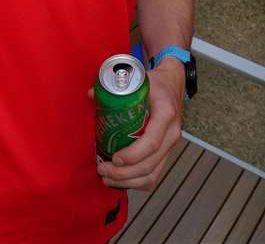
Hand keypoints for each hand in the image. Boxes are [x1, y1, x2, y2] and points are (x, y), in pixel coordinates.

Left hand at [97, 59, 184, 190]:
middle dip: (124, 173)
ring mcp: (170, 146)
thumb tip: (91, 95)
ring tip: (107, 179)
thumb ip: (114, 86)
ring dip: (129, 181)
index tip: (114, 158)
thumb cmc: (155, 84)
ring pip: (152, 174)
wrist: (173, 85)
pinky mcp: (166, 153)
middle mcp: (171, 133)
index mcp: (165, 114)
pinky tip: (120, 181)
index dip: (132, 155)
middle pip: (150, 163)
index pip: (151, 142)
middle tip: (102, 169)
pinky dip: (137, 183)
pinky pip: (154, 175)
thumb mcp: (138, 80)